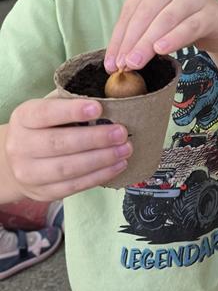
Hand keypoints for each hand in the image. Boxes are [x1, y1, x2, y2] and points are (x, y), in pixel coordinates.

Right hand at [5, 96, 131, 199]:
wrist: (18, 161)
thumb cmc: (44, 127)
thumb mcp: (50, 108)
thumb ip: (71, 102)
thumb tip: (109, 99)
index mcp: (23, 118)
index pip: (45, 113)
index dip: (71, 111)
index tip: (98, 108)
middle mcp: (20, 146)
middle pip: (59, 144)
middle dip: (94, 139)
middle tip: (121, 133)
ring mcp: (29, 173)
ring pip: (67, 168)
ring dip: (101, 159)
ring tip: (125, 150)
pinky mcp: (43, 192)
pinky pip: (73, 186)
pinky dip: (99, 176)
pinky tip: (118, 166)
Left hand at [105, 0, 217, 72]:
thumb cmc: (181, 25)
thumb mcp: (156, 25)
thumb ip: (137, 35)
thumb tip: (115, 61)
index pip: (131, 10)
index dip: (119, 37)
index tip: (111, 62)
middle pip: (146, 13)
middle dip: (131, 41)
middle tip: (123, 65)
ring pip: (166, 19)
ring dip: (148, 42)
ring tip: (136, 62)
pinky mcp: (211, 11)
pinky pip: (190, 26)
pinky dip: (174, 38)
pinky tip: (161, 50)